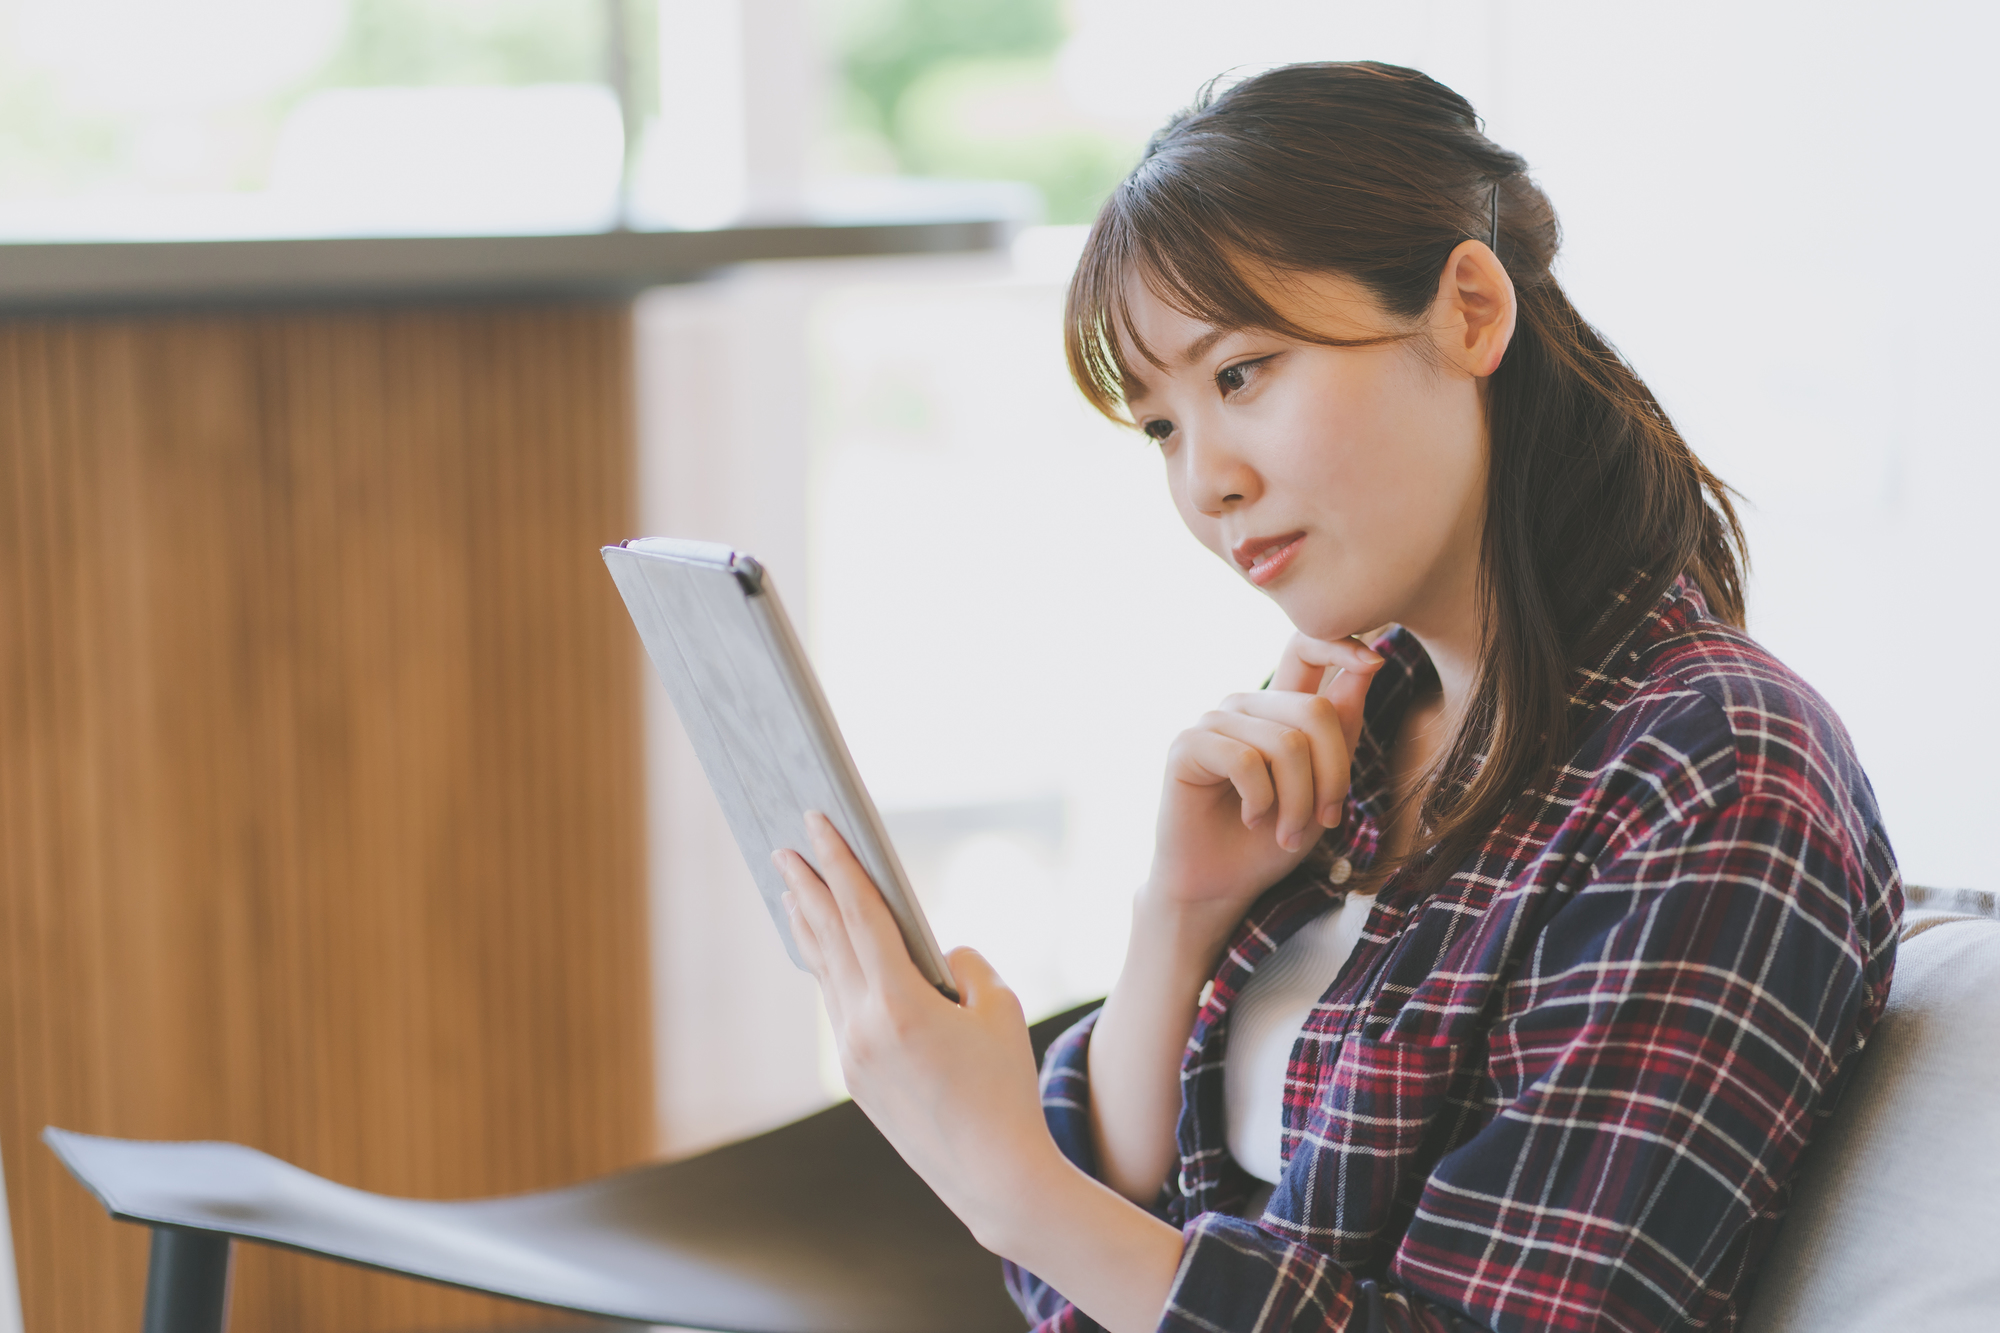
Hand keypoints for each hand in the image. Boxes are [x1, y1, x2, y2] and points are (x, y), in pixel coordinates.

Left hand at [772, 812, 1056, 1253]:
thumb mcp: (999, 1008)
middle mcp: (863, 1028)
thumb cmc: (1005, 1086)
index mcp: (900, 1003)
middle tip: (784, 846)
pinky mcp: (855, 1079)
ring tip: (791, 891)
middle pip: (827, 939)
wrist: (993, 1176)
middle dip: (806, 887)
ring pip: (826, 975)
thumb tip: (932, 955)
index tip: (817, 823)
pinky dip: (827, 970)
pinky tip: (823, 953)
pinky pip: (837, 1007)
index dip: (838, 862)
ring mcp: (852, 1056)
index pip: (859, 913)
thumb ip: (963, 966)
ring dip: (809, 928)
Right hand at [1145, 632, 1384, 922]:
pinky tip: (1253, 821)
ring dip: (1298, 803)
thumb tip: (1373, 659)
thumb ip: (1342, 729)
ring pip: (1287, 744)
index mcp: (1279, 709)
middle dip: (1334, 775)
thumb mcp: (1324, 786)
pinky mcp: (1188, 746)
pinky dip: (1261, 802)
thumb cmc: (1271, 840)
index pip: (1307, 648)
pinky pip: (1246, 761)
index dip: (1342, 643)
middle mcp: (1247, 706)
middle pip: (1315, 710)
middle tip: (1326, 821)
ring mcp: (1215, 722)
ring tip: (1288, 835)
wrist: (1220, 886)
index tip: (1376, 661)